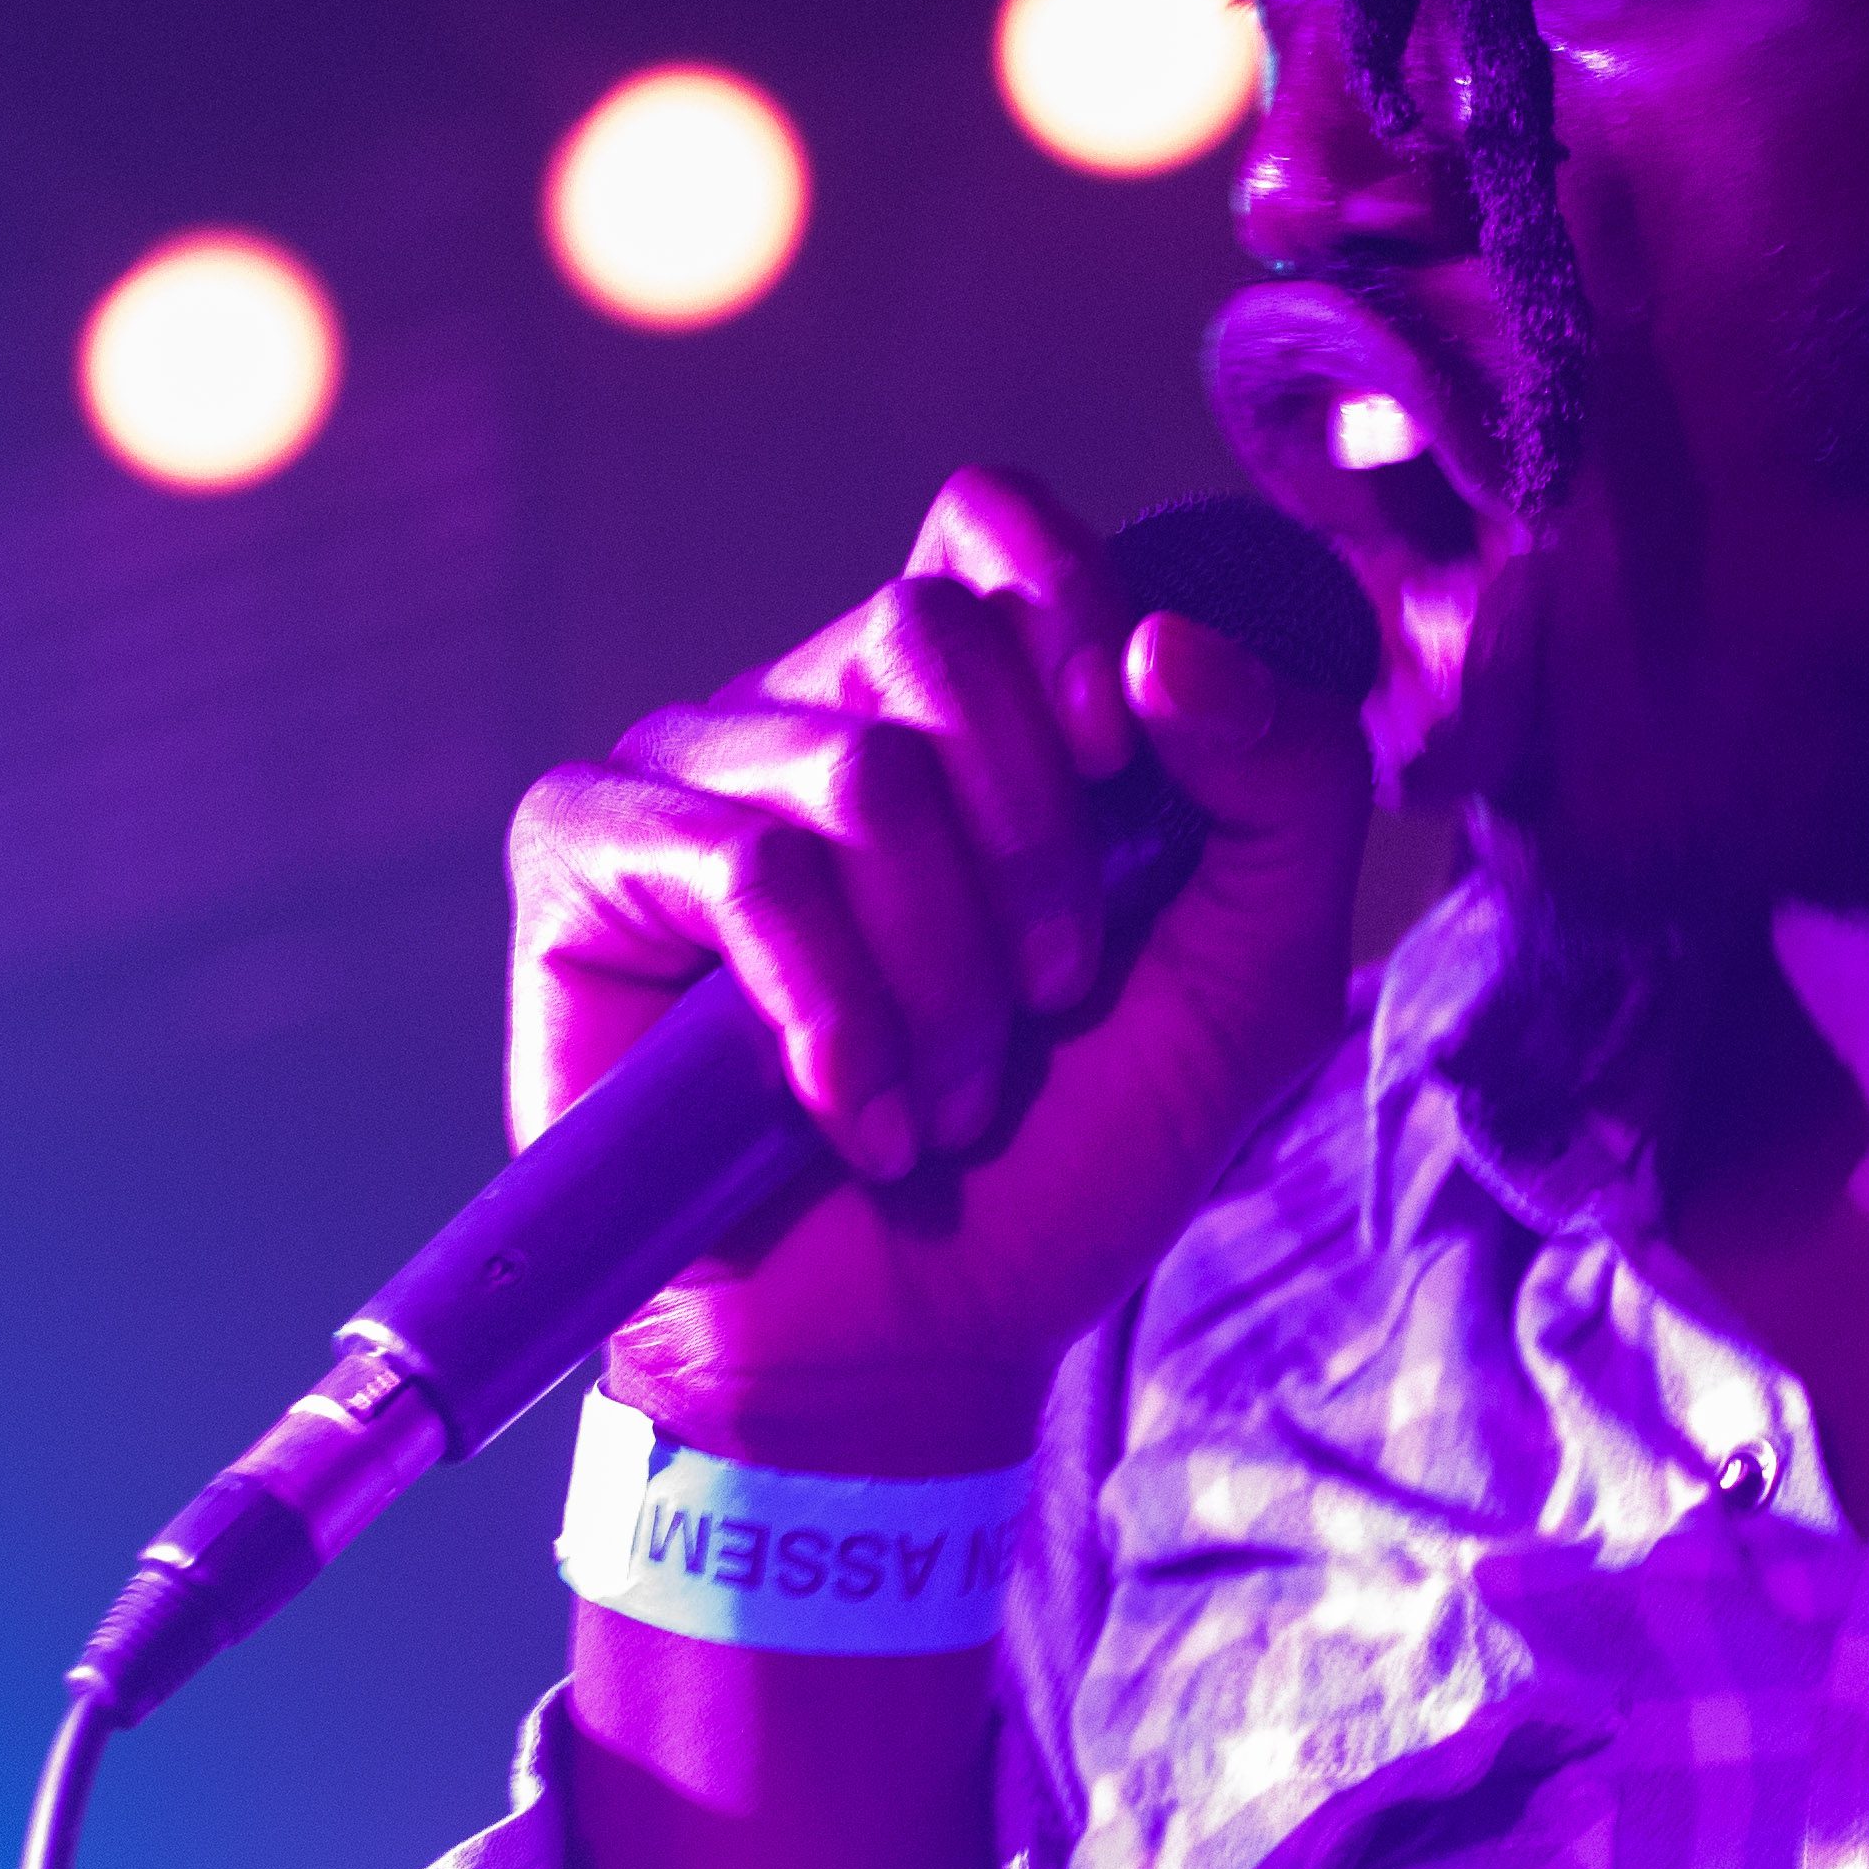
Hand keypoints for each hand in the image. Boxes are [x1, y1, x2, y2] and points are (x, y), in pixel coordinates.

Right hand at [507, 466, 1369, 1476]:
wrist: (913, 1344)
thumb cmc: (1066, 1161)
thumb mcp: (1248, 980)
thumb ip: (1284, 788)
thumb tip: (1171, 645)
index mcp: (962, 706)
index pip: (995, 524)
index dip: (1072, 616)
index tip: (1127, 775)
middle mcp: (816, 711)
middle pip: (931, 629)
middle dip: (1033, 844)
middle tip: (1045, 999)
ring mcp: (690, 777)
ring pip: (856, 770)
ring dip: (944, 973)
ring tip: (950, 1094)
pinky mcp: (585, 858)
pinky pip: (741, 869)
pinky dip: (832, 1015)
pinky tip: (853, 1113)